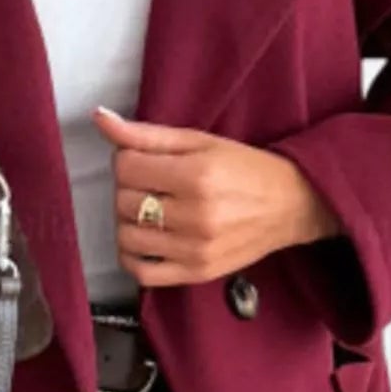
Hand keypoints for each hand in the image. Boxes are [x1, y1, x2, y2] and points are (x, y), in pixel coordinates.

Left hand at [92, 105, 341, 288]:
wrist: (289, 205)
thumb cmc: (244, 168)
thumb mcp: (199, 142)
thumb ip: (147, 135)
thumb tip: (101, 118)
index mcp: (196, 176)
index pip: (125, 167)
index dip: (126, 160)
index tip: (144, 161)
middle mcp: (195, 215)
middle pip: (123, 201)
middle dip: (129, 189)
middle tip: (150, 185)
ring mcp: (195, 249)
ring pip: (126, 238)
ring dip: (128, 222)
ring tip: (149, 212)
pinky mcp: (196, 273)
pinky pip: (142, 273)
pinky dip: (133, 258)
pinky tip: (146, 241)